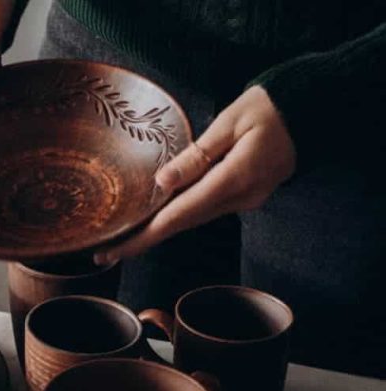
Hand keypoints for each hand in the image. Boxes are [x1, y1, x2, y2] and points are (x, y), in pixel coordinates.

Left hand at [93, 86, 295, 264]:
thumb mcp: (230, 122)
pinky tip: (157, 216)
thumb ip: (197, 155)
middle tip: (106, 253)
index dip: (145, 236)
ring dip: (160, 229)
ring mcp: (246, 200)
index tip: (115, 251)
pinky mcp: (247, 196)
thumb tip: (161, 182)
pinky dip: (180, 214)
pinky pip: (206, 208)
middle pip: (183, 224)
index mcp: (235, 179)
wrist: (314, 110)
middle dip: (144, 239)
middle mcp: (240, 198)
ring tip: (124, 238)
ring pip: (194, 218)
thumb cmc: (270, 107)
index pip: (180, 215)